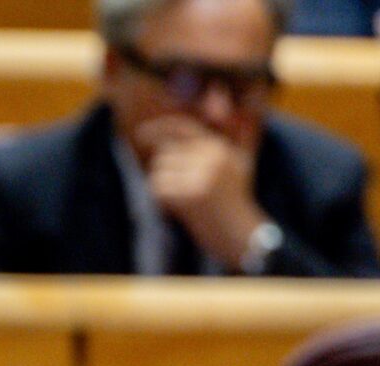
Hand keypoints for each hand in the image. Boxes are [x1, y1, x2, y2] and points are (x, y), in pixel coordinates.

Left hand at [136, 115, 266, 268]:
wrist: (239, 233)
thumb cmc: (234, 200)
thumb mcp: (239, 163)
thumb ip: (229, 137)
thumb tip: (211, 118)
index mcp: (219, 147)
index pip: (183, 128)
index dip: (159, 128)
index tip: (140, 134)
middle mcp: (211, 157)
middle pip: (165, 152)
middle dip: (165, 170)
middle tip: (181, 188)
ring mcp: (201, 175)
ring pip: (158, 169)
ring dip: (163, 184)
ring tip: (184, 198)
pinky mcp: (190, 194)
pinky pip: (157, 186)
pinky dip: (161, 197)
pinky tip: (179, 207)